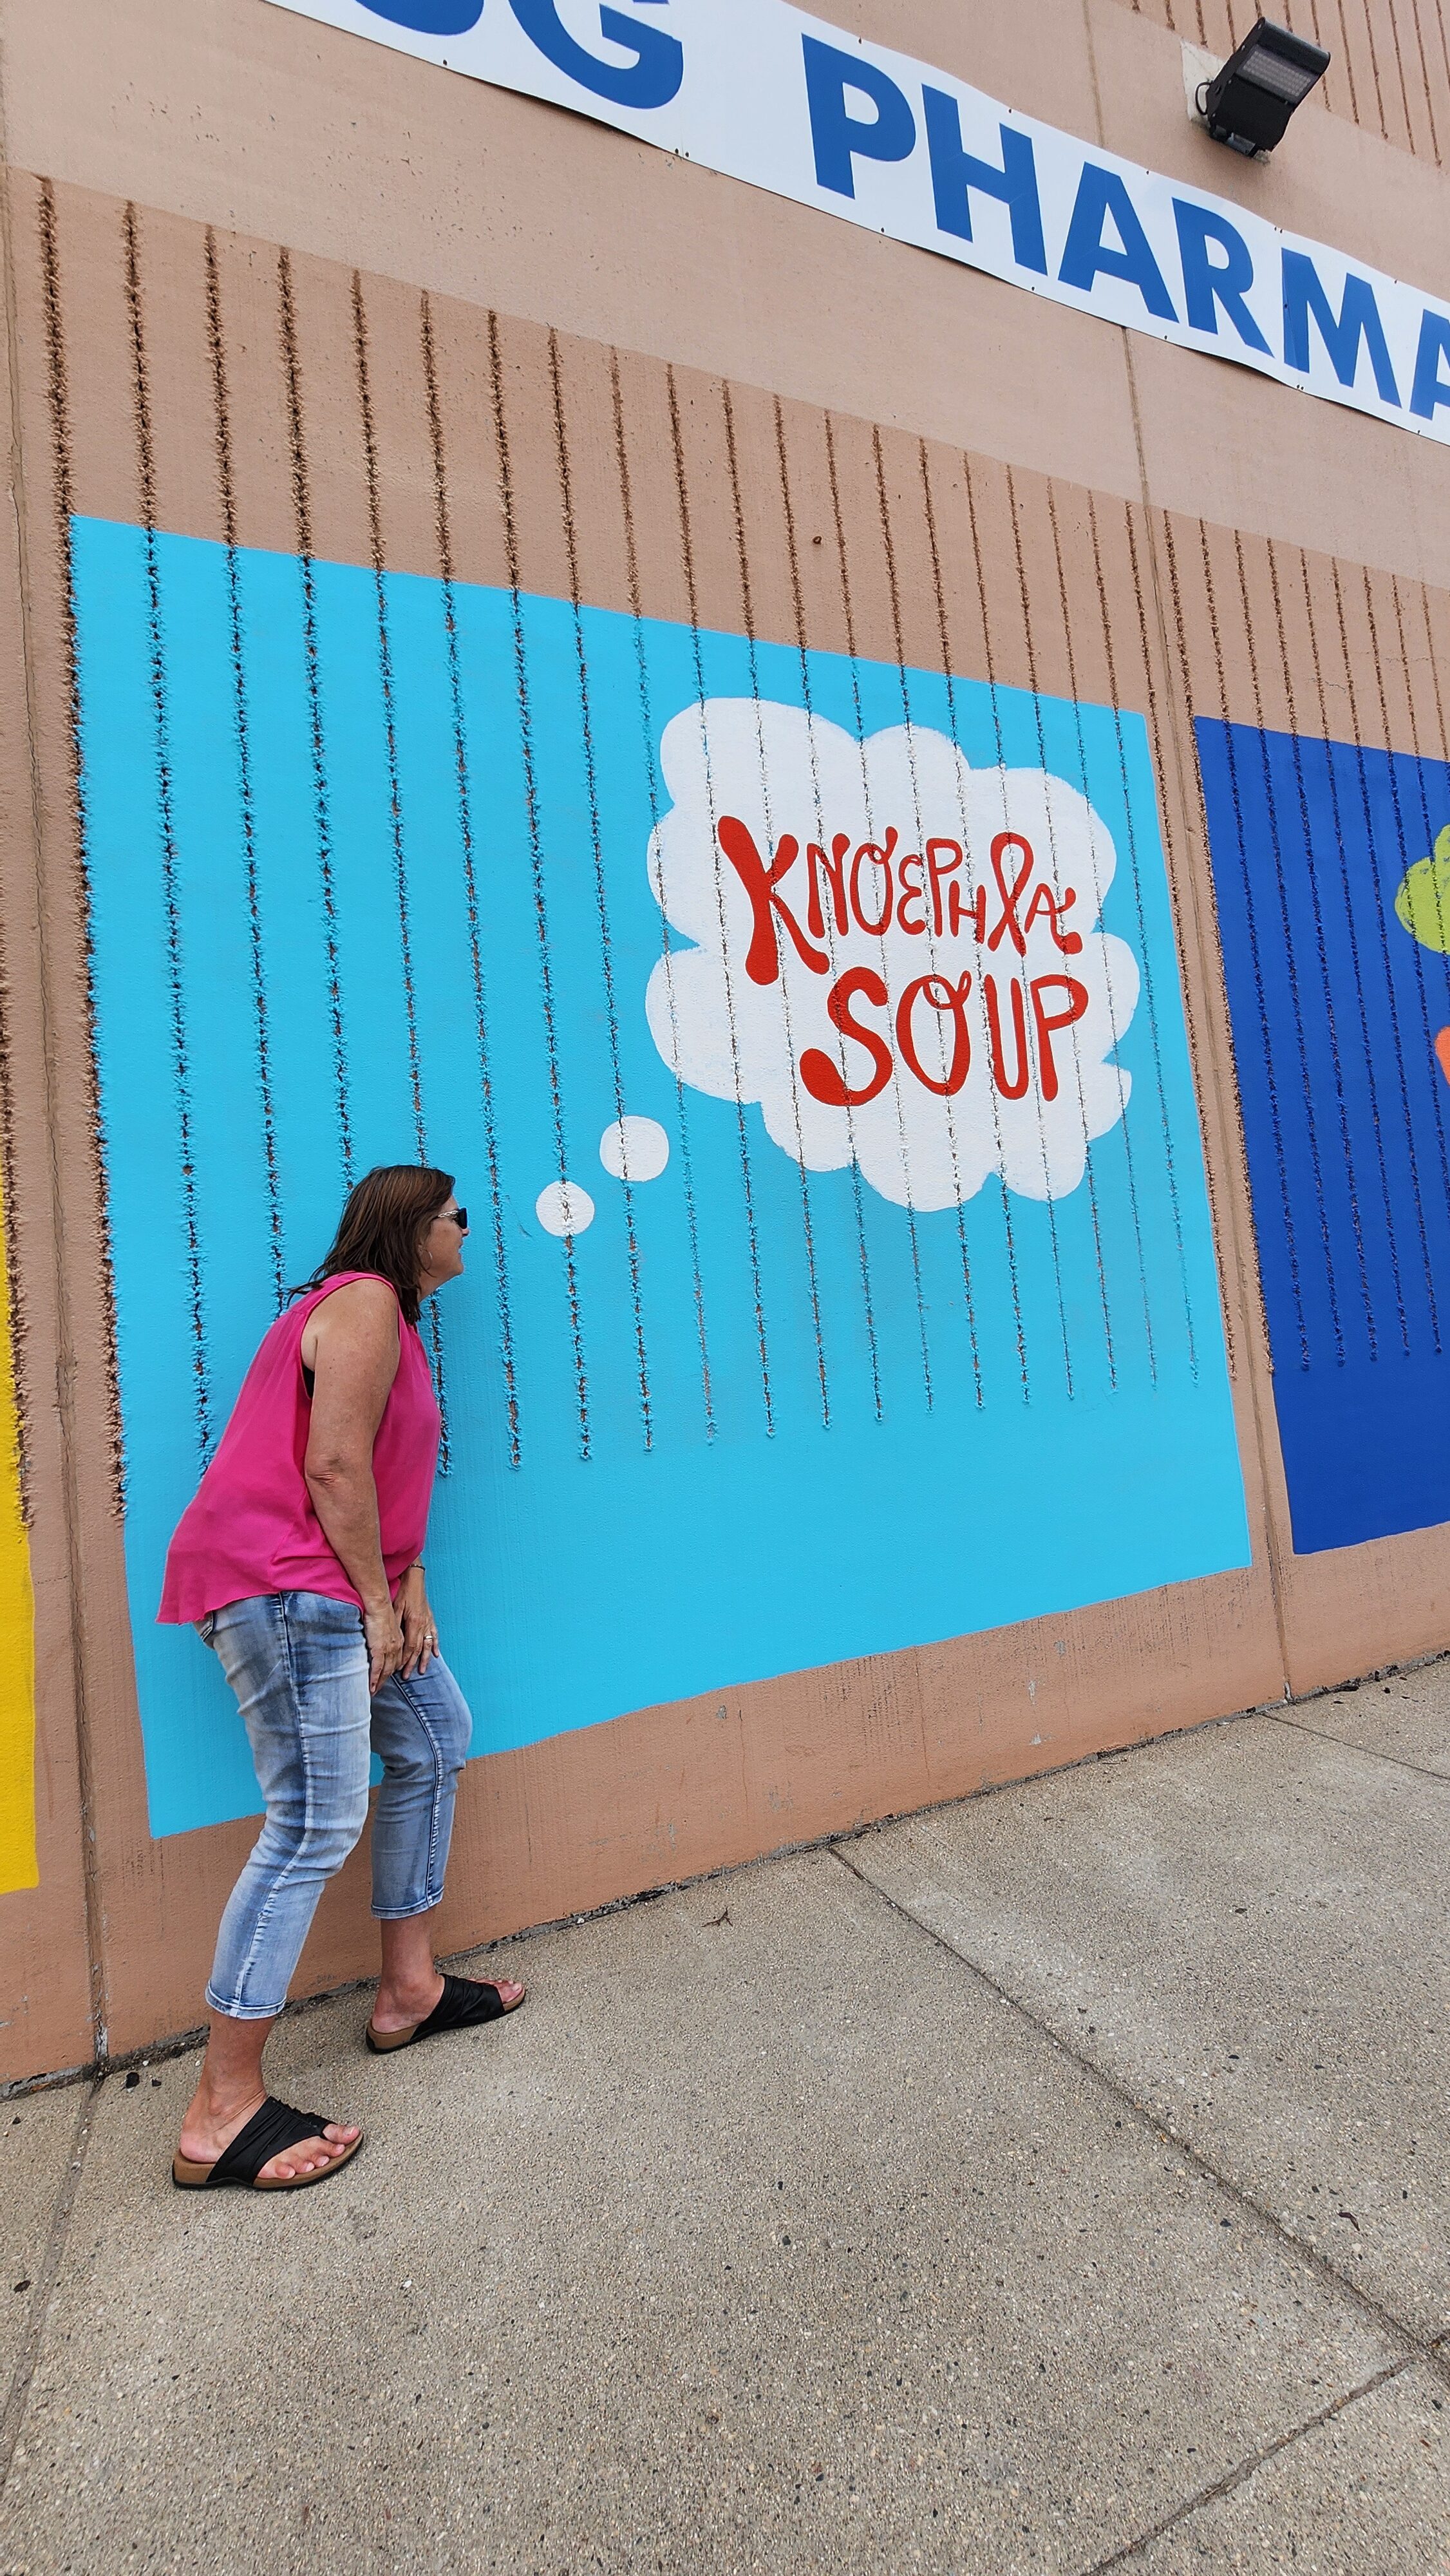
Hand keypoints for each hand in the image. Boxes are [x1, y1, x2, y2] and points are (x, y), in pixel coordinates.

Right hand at [363, 1599, 405, 1692]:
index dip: (392, 1670)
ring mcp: (389, 1649)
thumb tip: (379, 1638)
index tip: (386, 1677)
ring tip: (374, 1691)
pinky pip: (377, 1668)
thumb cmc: (381, 1611)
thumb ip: (385, 1634)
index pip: (397, 1660)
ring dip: (380, 1683)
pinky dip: (374, 1679)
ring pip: (386, 1671)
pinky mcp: (380, 1649)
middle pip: (392, 1668)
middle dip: (385, 1680)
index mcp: (399, 1641)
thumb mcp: (386, 1625)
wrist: (379, 1605)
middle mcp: (397, 1647)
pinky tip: (371, 1687)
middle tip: (379, 1689)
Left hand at [394, 1563, 438, 1677]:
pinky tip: (435, 1654)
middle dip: (412, 1663)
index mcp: (414, 1622)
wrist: (415, 1580)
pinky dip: (434, 1646)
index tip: (398, 1669)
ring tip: (422, 1671)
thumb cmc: (404, 1592)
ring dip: (424, 1659)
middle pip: (418, 1649)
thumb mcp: (396, 1607)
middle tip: (406, 1675)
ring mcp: (428, 1623)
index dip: (404, 1659)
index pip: (409, 1646)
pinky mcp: (430, 1619)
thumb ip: (395, 1622)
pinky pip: (434, 1636)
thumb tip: (390, 1638)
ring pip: (427, 1645)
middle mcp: (423, 1625)